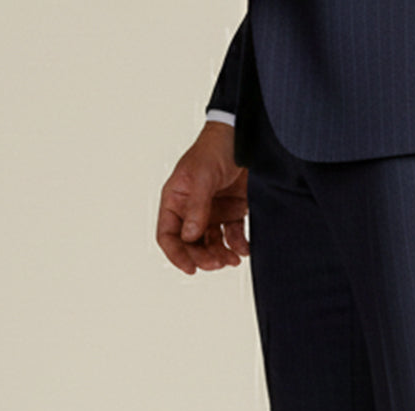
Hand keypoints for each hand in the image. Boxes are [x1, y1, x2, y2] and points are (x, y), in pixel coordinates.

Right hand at [156, 122, 248, 274]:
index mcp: (176, 199)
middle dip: (202, 257)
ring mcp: (213, 211)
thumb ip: (196, 207)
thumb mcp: (202, 176)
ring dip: (220, 255)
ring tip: (232, 260)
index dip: (176, 255)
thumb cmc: (216, 148)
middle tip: (217, 263)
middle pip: (191, 245)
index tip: (191, 268)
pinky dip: (238, 246)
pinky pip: (233, 236)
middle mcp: (192, 209)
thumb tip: (190, 237)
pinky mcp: (233, 211)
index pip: (168, 235)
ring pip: (211, 244)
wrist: (245, 137)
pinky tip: (244, 250)